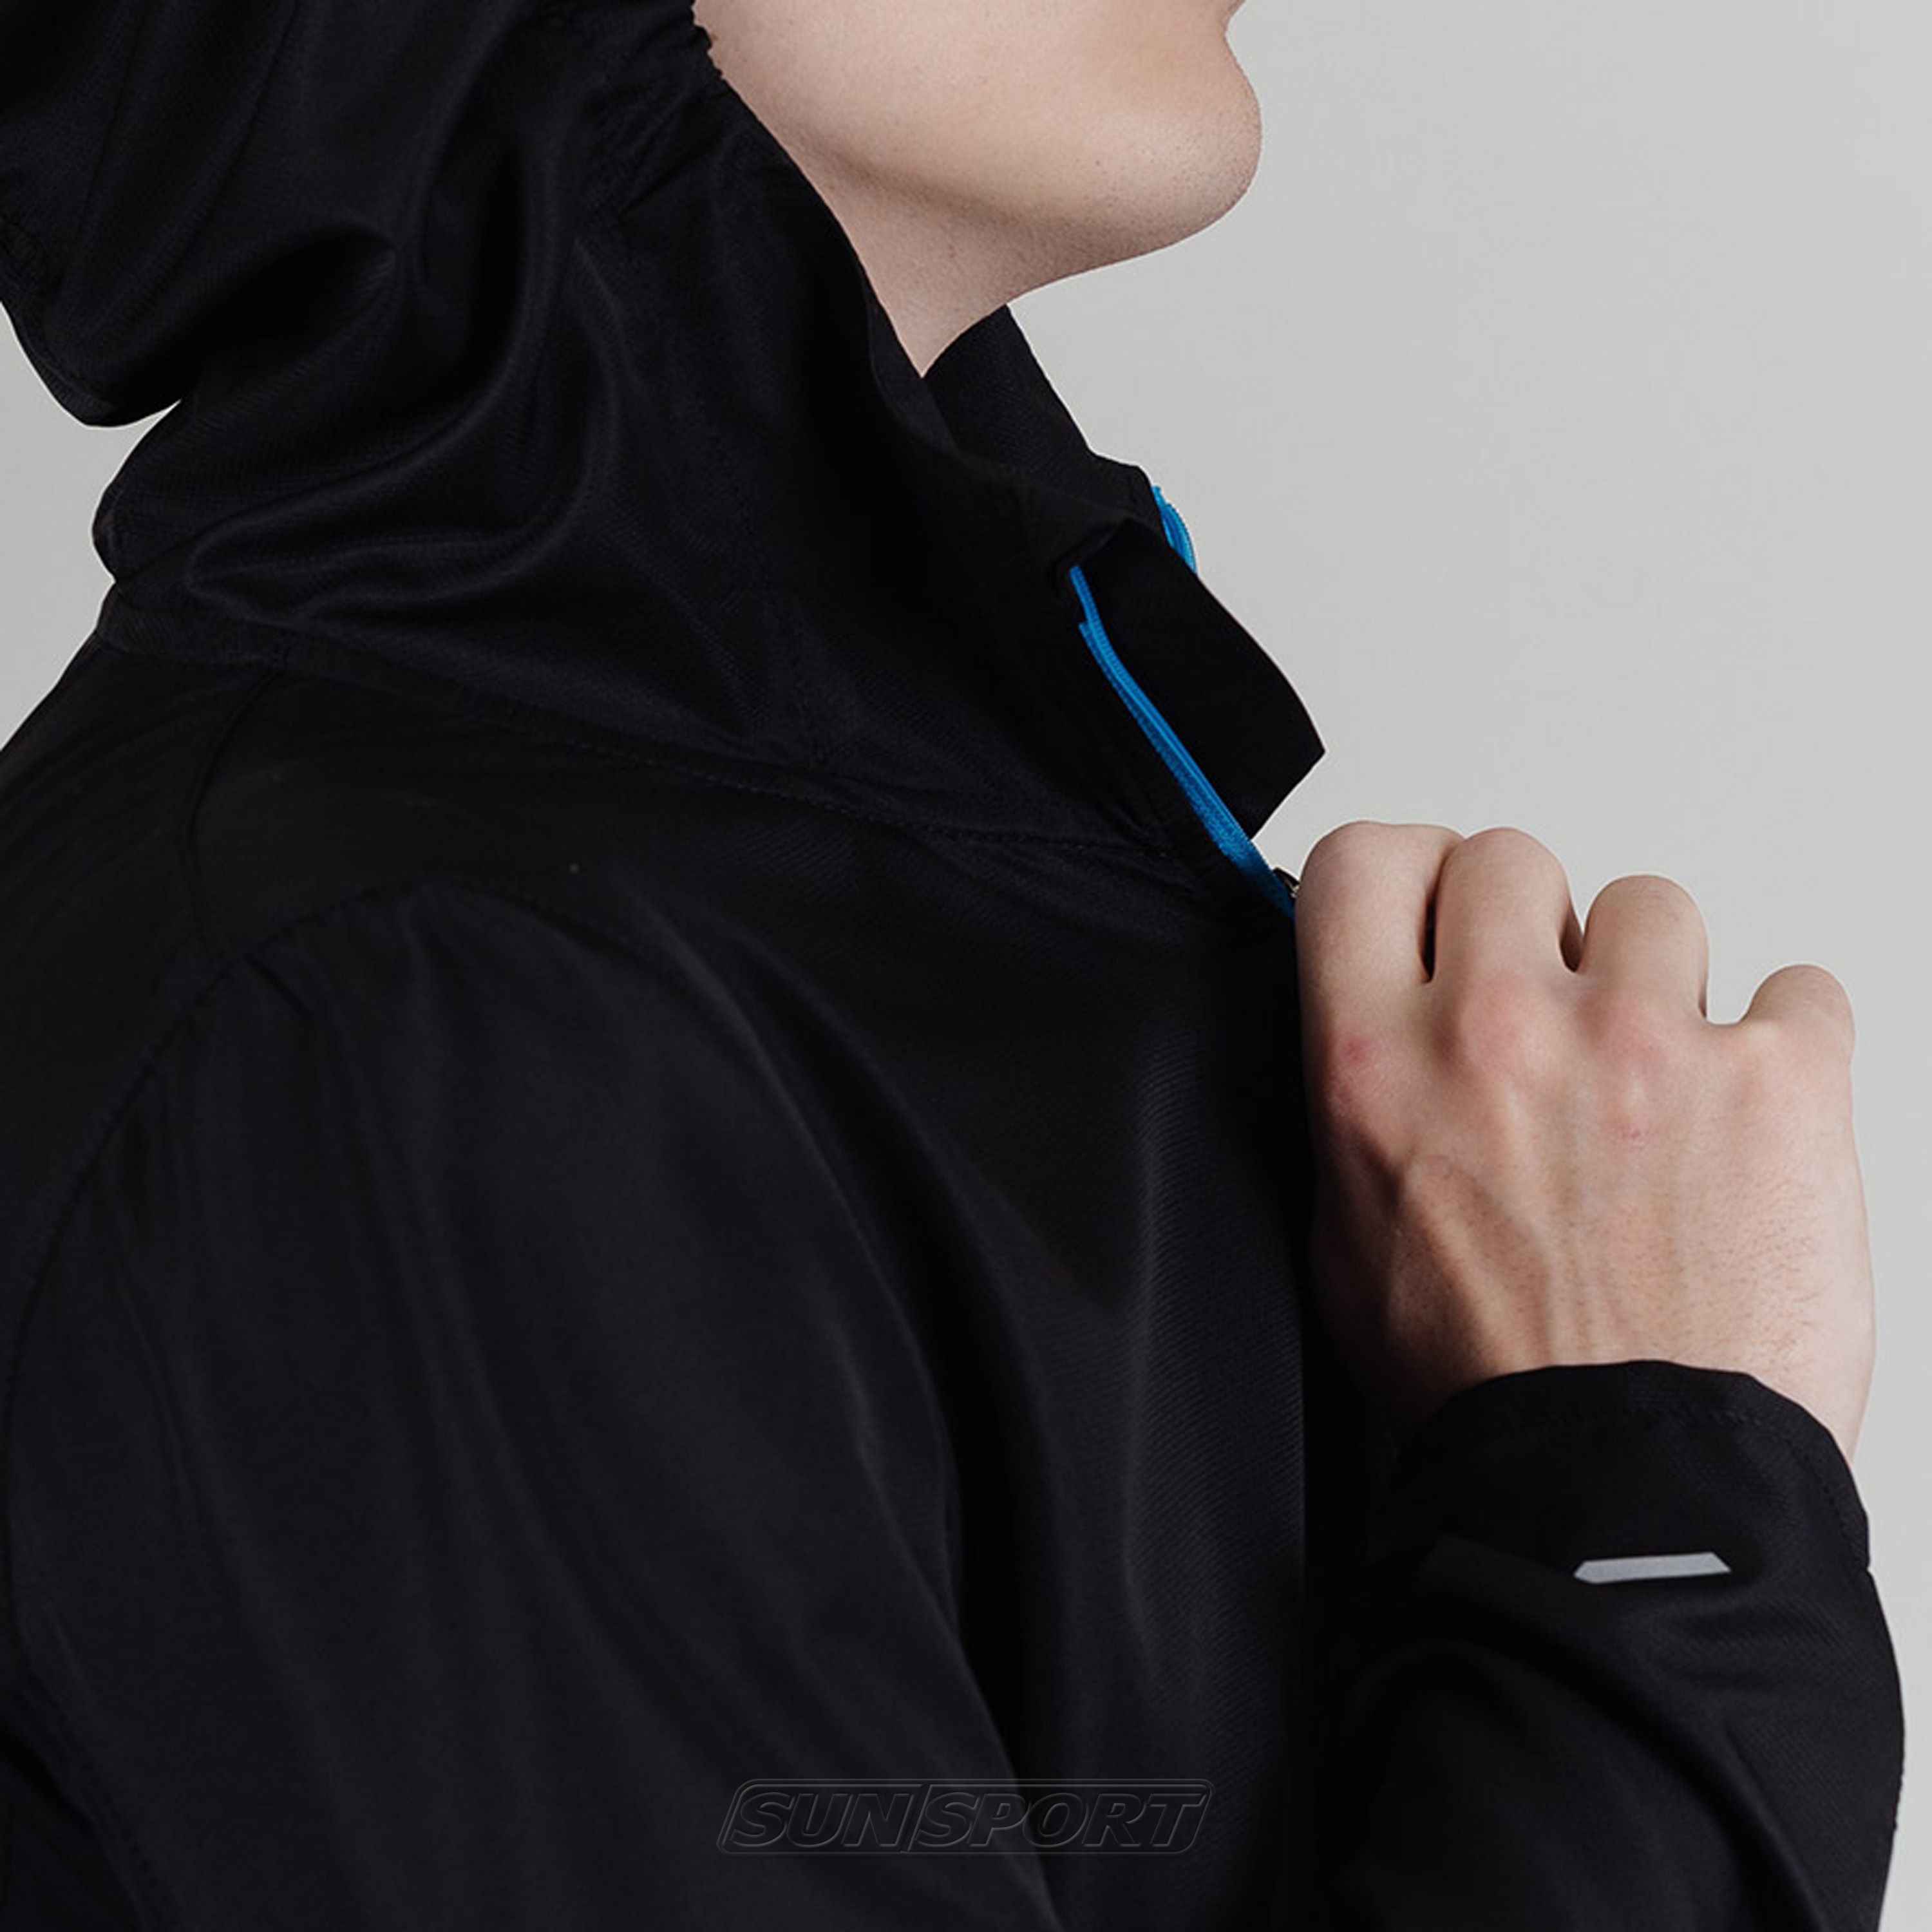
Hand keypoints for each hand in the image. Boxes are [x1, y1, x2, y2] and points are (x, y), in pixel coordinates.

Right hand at [1293, 822, 1873, 1466]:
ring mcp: (1646, 1039)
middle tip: (1549, 1014)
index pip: (1365, 859)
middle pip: (1510, 856)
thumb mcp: (1347, 1241)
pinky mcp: (1777, 1076)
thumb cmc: (1488, 1385)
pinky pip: (1799, 986)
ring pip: (1652, 907)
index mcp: (1379, 1063)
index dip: (1404, 875)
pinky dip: (1783, 1043)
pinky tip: (1750, 1119)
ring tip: (1658, 1088)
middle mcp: (1501, 1026)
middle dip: (1529, 925)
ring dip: (1654, 981)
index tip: (1433, 912)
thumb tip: (1378, 1036)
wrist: (1625, 1488)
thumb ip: (1360, 1108)